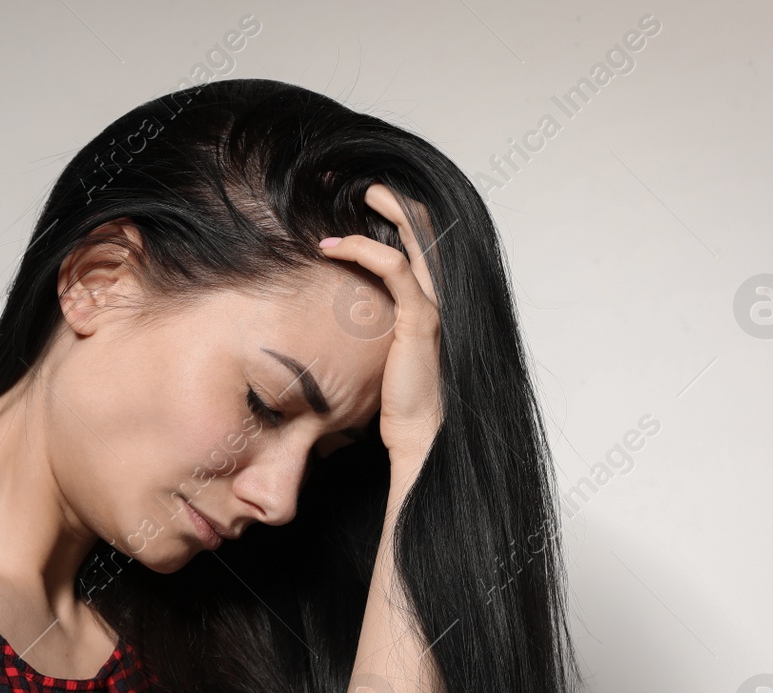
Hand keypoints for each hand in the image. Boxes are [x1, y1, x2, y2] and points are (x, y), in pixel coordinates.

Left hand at [318, 183, 444, 462]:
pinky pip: (395, 266)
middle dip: (390, 195)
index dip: (396, 209)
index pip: (421, 236)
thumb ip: (374, 319)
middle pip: (424, 224)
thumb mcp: (383, 346)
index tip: (359, 195)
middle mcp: (440, 292)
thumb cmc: (401, 396)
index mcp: (431, 295)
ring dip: (383, 207)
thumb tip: (341, 307)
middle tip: (349, 179)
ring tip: (351, 192)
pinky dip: (362, 249)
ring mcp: (433, 302)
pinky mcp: (421, 317)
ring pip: (416, 234)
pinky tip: (333, 246)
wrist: (421, 433)